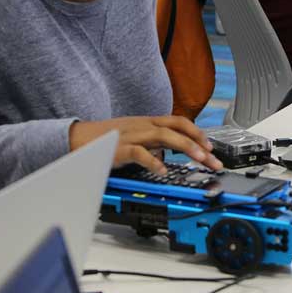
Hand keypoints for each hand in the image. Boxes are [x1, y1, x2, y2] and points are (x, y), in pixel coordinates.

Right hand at [69, 116, 221, 173]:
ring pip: (164, 136)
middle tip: (213, 159)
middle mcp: (143, 125)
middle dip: (199, 142)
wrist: (77, 139)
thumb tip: (174, 151)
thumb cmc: (106, 139)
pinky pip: (139, 153)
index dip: (197, 132)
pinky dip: (153, 161)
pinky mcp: (119, 148)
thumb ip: (154, 142)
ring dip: (186, 147)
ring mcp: (132, 135)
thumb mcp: (136, 135)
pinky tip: (163, 171)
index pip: (179, 121)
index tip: (211, 146)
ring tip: (199, 160)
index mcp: (148, 122)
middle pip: (177, 127)